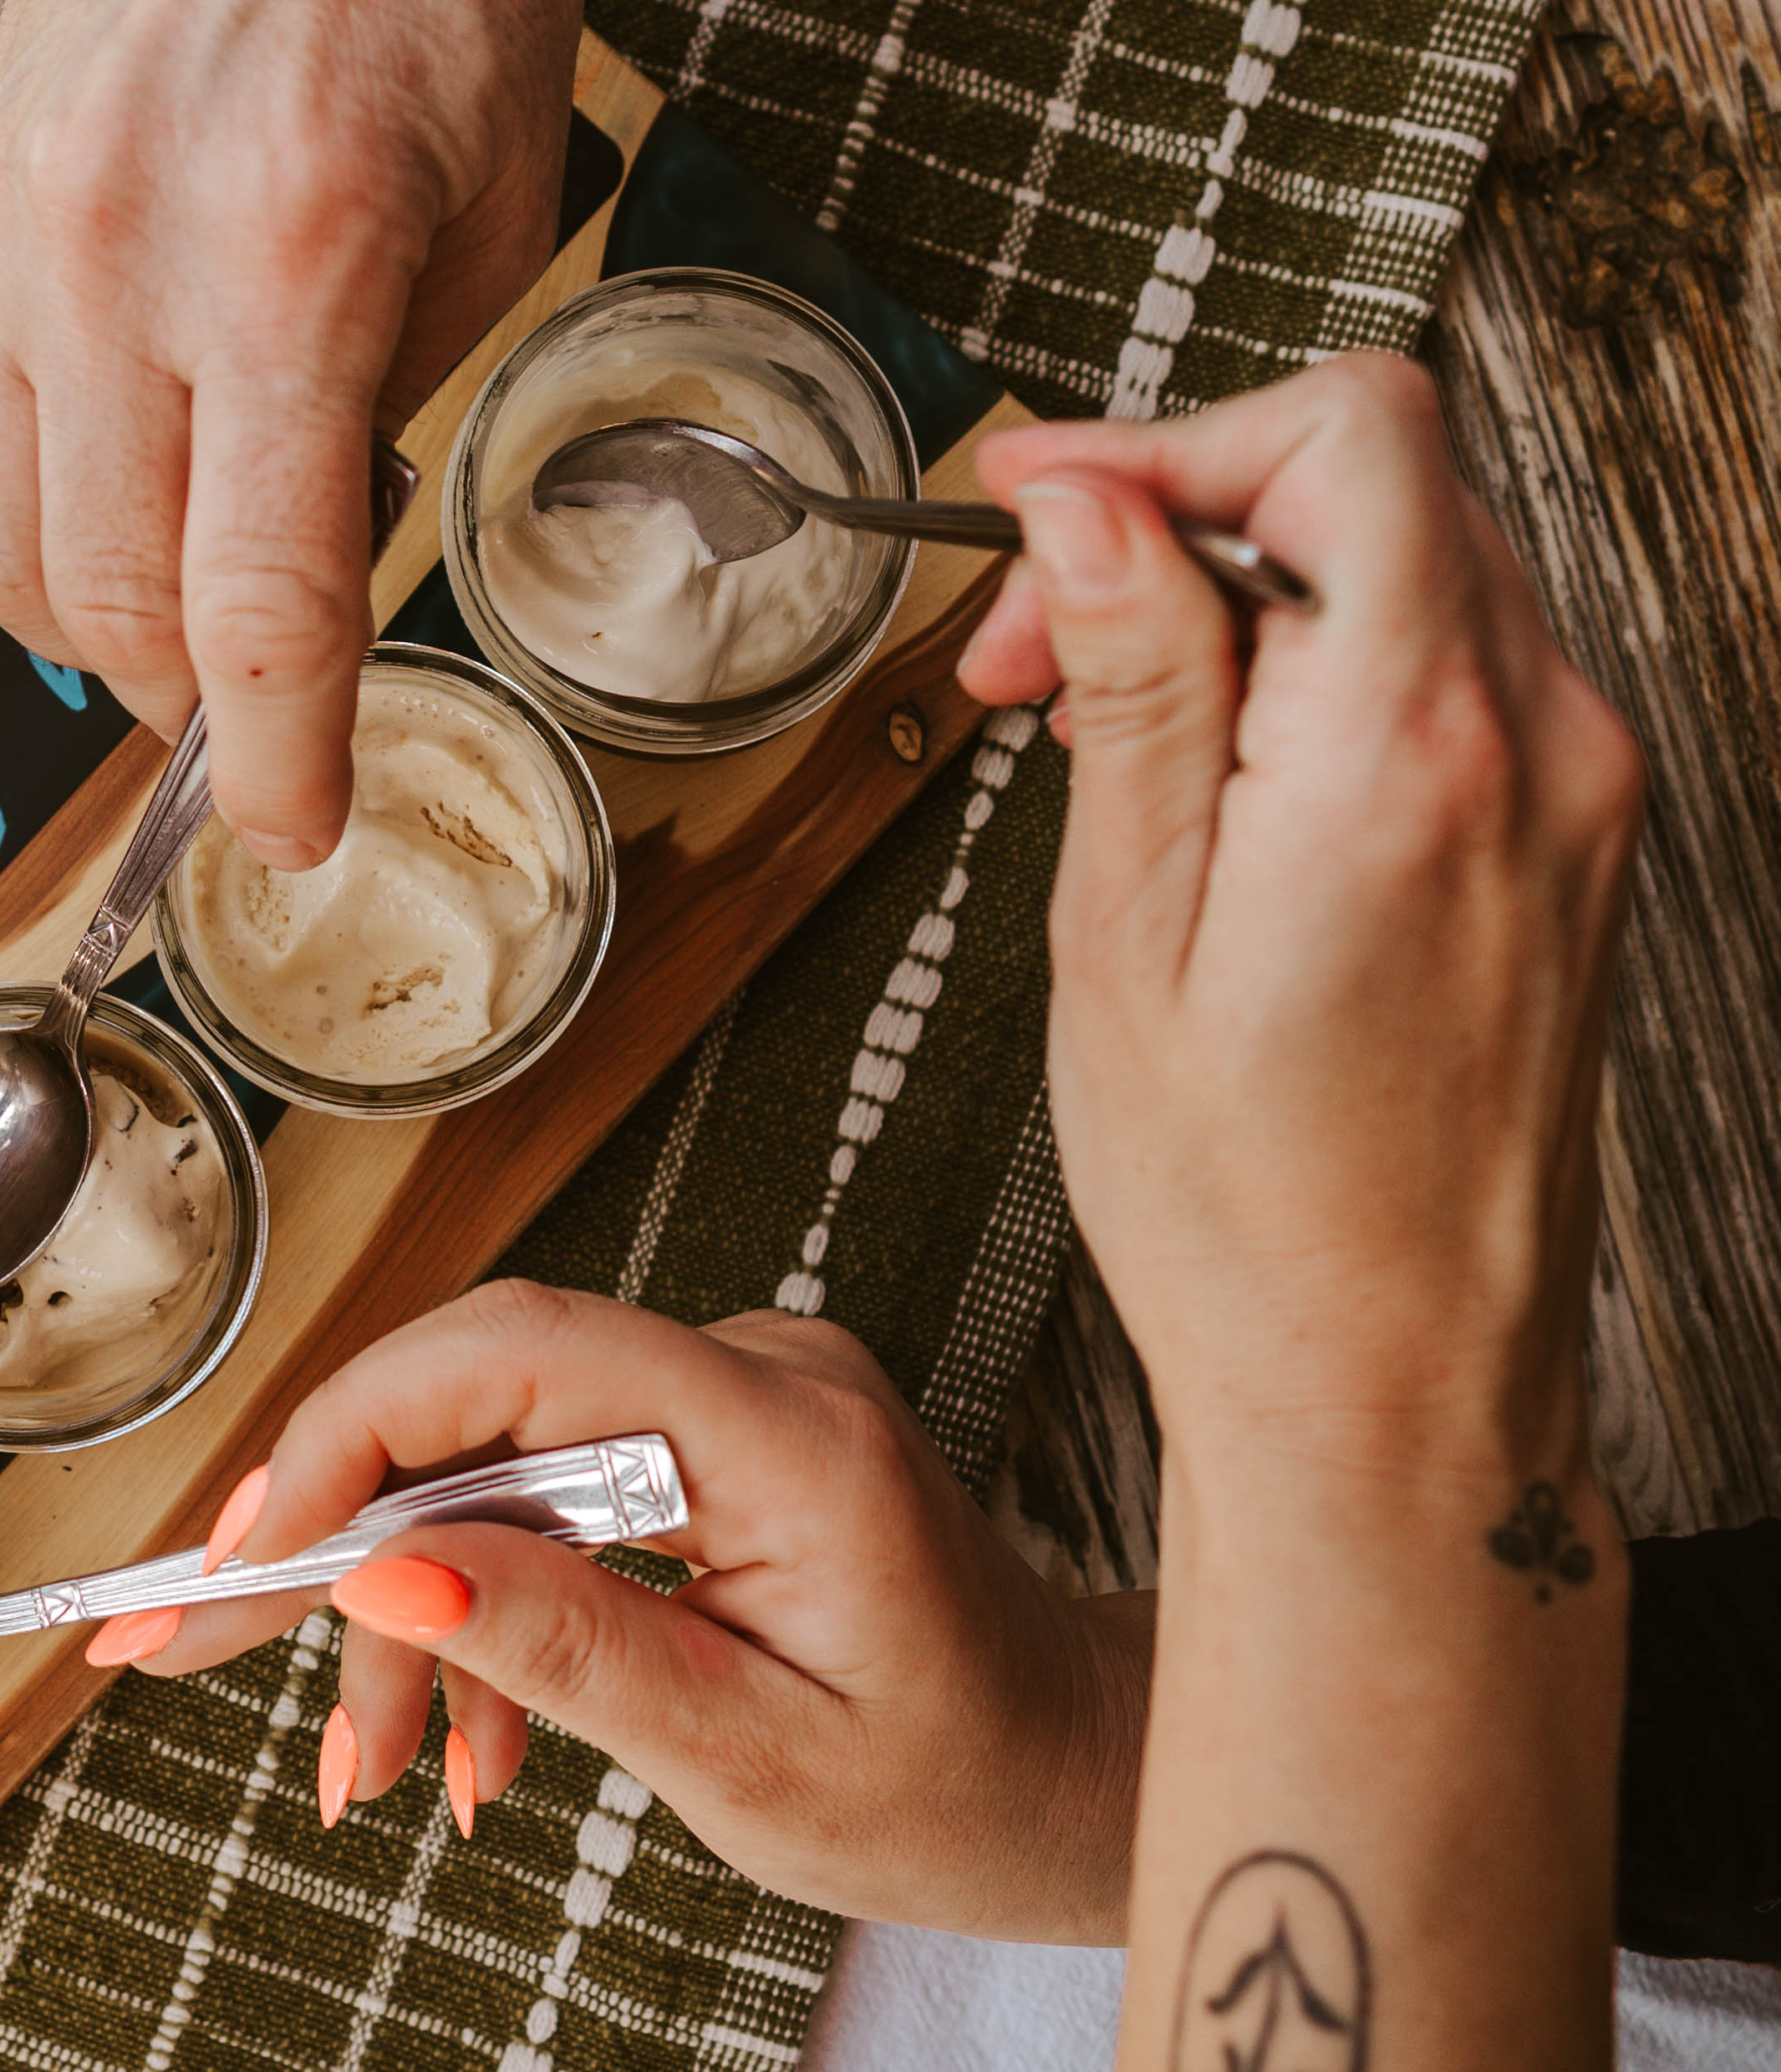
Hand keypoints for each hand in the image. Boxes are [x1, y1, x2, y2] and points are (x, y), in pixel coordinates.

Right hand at [0, 0, 580, 866]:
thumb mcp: (491, 212)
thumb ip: (395, 410)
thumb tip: (318, 566)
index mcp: (294, 259)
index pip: (256, 598)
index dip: (274, 755)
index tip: (290, 829)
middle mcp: (125, 259)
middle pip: (106, 603)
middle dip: (188, 707)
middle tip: (260, 725)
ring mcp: (23, 239)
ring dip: (93, 635)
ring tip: (182, 616)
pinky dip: (45, 524)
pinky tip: (126, 496)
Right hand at [99, 1284, 1154, 1941]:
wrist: (1074, 1773)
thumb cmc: (958, 1787)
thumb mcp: (752, 1760)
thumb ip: (565, 1651)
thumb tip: (379, 1574)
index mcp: (787, 1433)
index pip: (519, 1351)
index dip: (351, 1434)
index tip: (245, 1555)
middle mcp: (752, 1373)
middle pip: (473, 1404)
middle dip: (327, 1540)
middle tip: (182, 1651)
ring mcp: (726, 1396)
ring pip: (486, 1462)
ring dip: (404, 1614)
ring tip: (376, 1773)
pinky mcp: (704, 1438)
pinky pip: (540, 1494)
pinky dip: (480, 1609)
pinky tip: (468, 1743)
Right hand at [955, 356, 1640, 1466]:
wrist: (1393, 1376)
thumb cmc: (1244, 1203)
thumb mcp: (1128, 924)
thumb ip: (1134, 678)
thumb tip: (1094, 504)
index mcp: (1410, 745)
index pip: (1343, 433)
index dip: (1170, 435)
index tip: (1042, 502)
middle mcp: (1538, 740)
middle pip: (1379, 478)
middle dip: (1185, 517)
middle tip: (1038, 647)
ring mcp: (1578, 788)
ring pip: (1414, 563)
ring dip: (1247, 596)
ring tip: (1110, 733)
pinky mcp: (1577, 838)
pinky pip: (1450, 667)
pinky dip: (1320, 672)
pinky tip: (1218, 784)